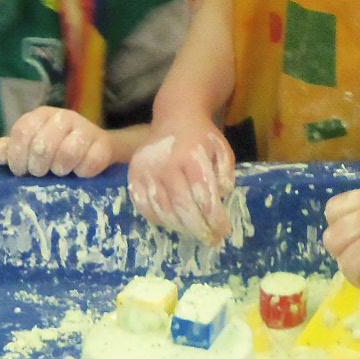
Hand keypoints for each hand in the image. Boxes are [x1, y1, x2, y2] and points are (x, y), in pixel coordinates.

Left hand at [0, 106, 116, 178]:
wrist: (94, 150)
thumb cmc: (55, 151)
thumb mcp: (29, 149)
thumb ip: (11, 150)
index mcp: (41, 115)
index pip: (22, 131)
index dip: (17, 156)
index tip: (20, 170)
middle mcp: (63, 117)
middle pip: (42, 146)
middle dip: (37, 166)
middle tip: (41, 173)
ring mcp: (85, 128)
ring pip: (67, 153)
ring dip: (60, 169)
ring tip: (60, 172)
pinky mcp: (103, 144)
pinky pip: (90, 162)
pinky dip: (82, 173)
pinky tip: (79, 173)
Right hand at [127, 120, 236, 244]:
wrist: (174, 118)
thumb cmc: (201, 138)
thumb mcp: (222, 149)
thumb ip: (225, 173)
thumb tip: (221, 196)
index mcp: (191, 156)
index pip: (203, 195)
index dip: (214, 218)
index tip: (224, 232)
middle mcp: (166, 164)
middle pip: (181, 206)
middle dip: (198, 228)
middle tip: (210, 240)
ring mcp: (147, 171)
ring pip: (162, 210)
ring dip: (180, 227)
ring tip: (195, 233)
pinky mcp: (134, 176)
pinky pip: (145, 206)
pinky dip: (159, 220)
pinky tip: (174, 223)